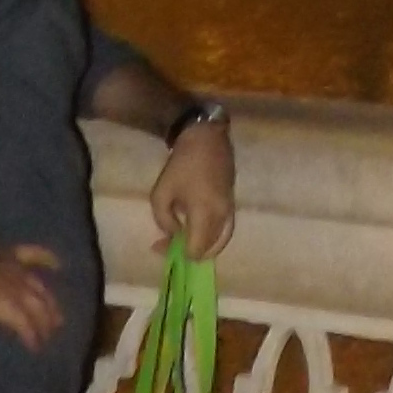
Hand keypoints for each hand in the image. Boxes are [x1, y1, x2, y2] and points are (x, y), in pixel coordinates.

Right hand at [0, 227, 61, 352]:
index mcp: (8, 257)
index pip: (34, 255)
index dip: (48, 259)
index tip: (59, 265)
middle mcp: (18, 273)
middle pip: (40, 289)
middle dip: (50, 303)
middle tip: (58, 319)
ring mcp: (17, 291)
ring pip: (38, 308)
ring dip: (44, 322)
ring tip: (50, 336)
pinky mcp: (11, 308)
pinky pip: (25, 325)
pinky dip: (31, 335)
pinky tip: (35, 346)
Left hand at [152, 121, 237, 257]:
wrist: (206, 138)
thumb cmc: (181, 165)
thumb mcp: (160, 193)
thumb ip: (164, 221)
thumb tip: (174, 233)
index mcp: (205, 213)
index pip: (196, 250)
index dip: (178, 254)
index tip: (160, 244)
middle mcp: (222, 215)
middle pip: (208, 248)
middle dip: (188, 251)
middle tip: (168, 242)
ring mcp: (230, 208)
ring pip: (220, 240)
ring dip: (202, 245)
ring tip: (185, 242)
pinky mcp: (232, 201)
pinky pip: (225, 228)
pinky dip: (213, 236)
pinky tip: (199, 231)